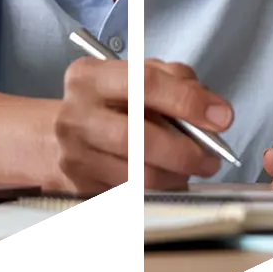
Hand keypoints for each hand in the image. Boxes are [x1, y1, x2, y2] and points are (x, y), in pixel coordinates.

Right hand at [53, 58, 233, 192]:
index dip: (188, 101)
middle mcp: (75, 115)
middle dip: (185, 151)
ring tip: (190, 168)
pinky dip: (159, 190)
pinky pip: (133, 196)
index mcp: (89, 77)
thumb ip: (173, 80)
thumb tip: (214, 110)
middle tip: (211, 157)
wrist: (51, 138)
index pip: (145, 82)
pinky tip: (165, 178)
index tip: (221, 116)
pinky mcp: (80, 189)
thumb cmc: (105, 104)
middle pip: (139, 137)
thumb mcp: (132, 75)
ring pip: (139, 175)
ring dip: (176, 175)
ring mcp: (74, 156)